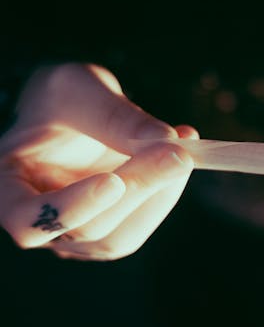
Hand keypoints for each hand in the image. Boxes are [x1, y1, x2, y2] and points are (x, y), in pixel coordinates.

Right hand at [0, 63, 196, 259]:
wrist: (74, 112)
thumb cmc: (62, 99)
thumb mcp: (80, 89)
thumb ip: (114, 114)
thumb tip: (166, 139)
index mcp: (7, 187)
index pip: (28, 220)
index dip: (72, 208)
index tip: (113, 180)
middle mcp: (35, 222)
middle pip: (87, 230)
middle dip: (137, 189)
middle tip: (177, 152)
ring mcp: (72, 234)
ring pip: (119, 237)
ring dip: (159, 194)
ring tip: (183, 147)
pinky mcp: (108, 230)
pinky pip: (140, 224)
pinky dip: (167, 191)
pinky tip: (181, 150)